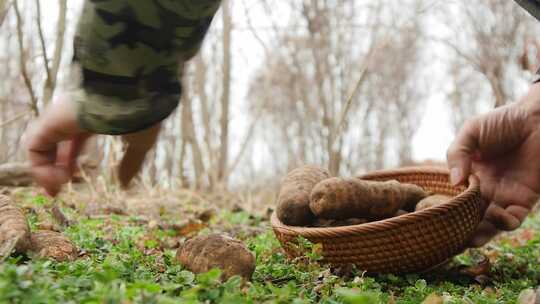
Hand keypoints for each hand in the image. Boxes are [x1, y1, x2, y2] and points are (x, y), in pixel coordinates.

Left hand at [26, 96, 160, 195]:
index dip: (69, 162)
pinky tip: (60, 179)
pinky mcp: (50, 122)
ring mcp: (60, 118)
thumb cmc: (141, 115)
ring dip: (46, 171)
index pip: (73, 142)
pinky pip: (34, 148)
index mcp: (93, 120)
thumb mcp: (139, 144)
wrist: (135, 94)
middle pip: (55, 146)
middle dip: (52, 169)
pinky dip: (41, 167)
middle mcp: (73, 117)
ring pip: (41, 147)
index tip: (70, 181)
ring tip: (60, 187)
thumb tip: (125, 185)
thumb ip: (130, 163)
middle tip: (56, 192)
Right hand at [447, 83, 539, 246]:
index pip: (456, 199)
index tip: (433, 219)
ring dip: (480, 234)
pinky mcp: (525, 199)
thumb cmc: (504, 121)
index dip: (446, 211)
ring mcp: (505, 196)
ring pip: (490, 225)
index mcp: (470, 176)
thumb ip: (456, 154)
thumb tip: (454, 182)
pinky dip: (503, 223)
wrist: (537, 118)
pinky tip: (494, 215)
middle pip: (470, 217)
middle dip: (460, 232)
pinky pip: (513, 220)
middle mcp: (486, 190)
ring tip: (470, 239)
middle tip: (447, 241)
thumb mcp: (471, 132)